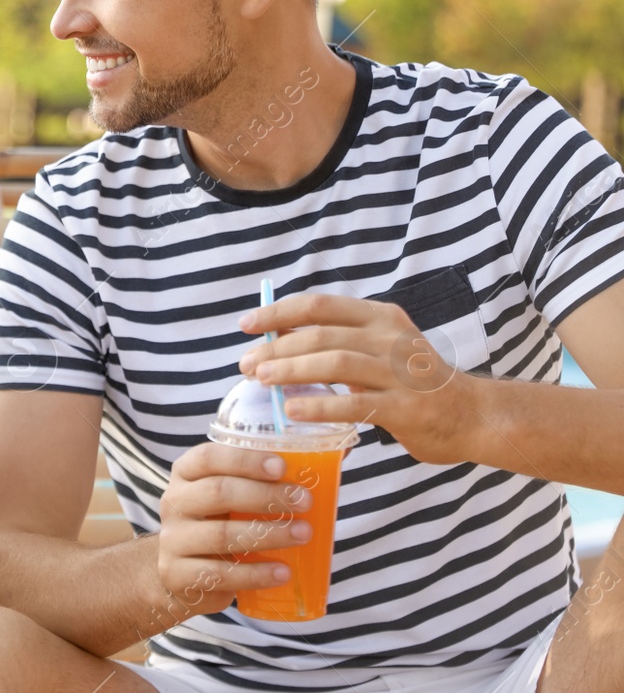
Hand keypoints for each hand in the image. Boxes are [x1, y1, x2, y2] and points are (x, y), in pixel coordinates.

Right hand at [156, 442, 313, 616]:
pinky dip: (255, 574)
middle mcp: (174, 502)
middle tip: (305, 501)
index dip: (244, 460)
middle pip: (217, 492)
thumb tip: (317, 467)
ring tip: (302, 534)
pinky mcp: (177, 574)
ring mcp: (173, 539)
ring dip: (268, 534)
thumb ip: (254, 483)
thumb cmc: (215, 526)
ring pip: (220, 534)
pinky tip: (282, 572)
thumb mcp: (224, 499)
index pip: (208, 458)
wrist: (178, 574)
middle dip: (266, 496)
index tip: (281, 466)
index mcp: (185, 475)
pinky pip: (220, 574)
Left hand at [239, 293, 476, 464]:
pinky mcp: (406, 408)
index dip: (278, 312)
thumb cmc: (414, 382)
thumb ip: (338, 341)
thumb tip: (277, 338)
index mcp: (379, 318)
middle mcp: (390, 338)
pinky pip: (354, 403)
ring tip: (261, 381)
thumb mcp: (380, 348)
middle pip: (321, 334)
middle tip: (246, 364)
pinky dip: (318, 405)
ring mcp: (400, 373)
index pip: (319, 305)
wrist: (473, 415)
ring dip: (291, 371)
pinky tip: (292, 411)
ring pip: (334, 362)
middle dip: (276, 348)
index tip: (246, 324)